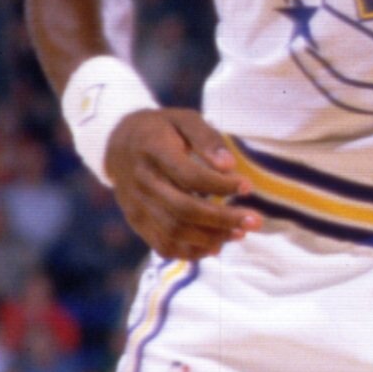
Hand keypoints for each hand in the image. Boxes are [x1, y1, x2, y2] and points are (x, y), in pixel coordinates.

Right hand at [103, 105, 261, 261]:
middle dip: (223, 219)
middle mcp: (141, 181)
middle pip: (183, 209)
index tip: (248, 186)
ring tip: (240, 233)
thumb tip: (229, 165)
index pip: (189, 176)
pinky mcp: (136, 222)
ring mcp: (136, 205)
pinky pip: (162, 245)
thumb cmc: (161, 129)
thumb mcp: (184, 119)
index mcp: (152, 151)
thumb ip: (207, 138)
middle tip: (255, 221)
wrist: (117, 144)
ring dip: (211, 238)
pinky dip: (190, 252)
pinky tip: (215, 245)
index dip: (221, 185)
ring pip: (173, 232)